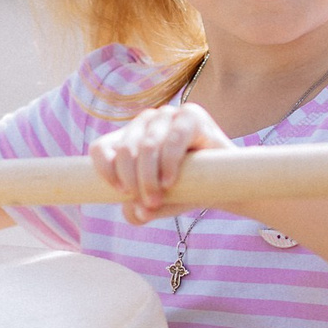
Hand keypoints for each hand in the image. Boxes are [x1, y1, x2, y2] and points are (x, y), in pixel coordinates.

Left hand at [89, 102, 233, 221]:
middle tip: (148, 204)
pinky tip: (170, 182)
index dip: (105, 170)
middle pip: (125, 150)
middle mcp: (145, 122)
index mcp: (129, 138)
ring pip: (146, 146)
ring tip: (158, 199)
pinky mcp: (191, 115)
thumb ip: (139, 211)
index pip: (101, 148)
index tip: (122, 193)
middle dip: (134, 181)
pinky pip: (172, 139)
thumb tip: (135, 212)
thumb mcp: (158, 205)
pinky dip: (168, 163)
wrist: (225, 184)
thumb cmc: (186, 190)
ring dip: (149, 177)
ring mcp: (167, 115)